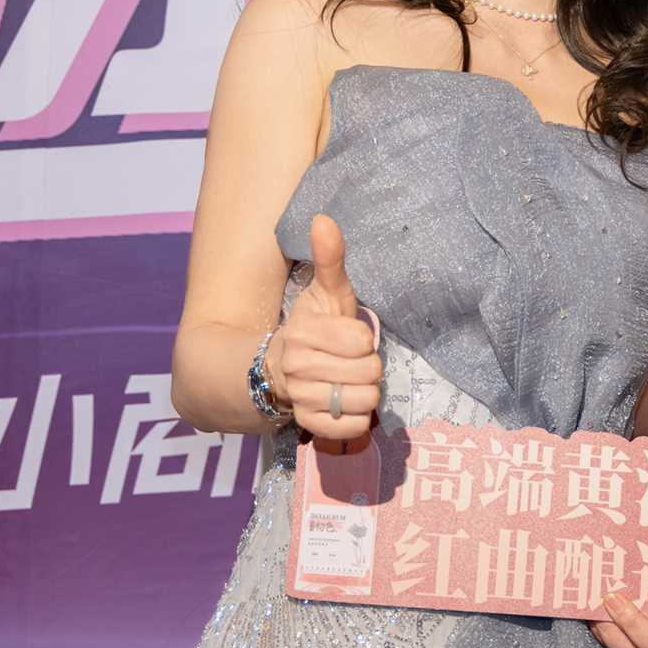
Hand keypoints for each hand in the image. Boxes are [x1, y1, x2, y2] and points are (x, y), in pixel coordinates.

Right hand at [267, 214, 381, 443]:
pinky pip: (353, 428)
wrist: (278, 369)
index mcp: (303, 333)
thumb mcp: (325, 293)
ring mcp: (302, 399)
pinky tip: (346, 404)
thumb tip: (324, 218)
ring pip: (364, 401)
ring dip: (366, 393)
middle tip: (351, 362)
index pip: (362, 340)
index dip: (364, 339)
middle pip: (368, 372)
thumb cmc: (314, 327)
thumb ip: (330, 259)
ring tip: (349, 382)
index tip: (351, 338)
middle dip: (368, 367)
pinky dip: (358, 419)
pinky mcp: (309, 426)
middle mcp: (298, 367)